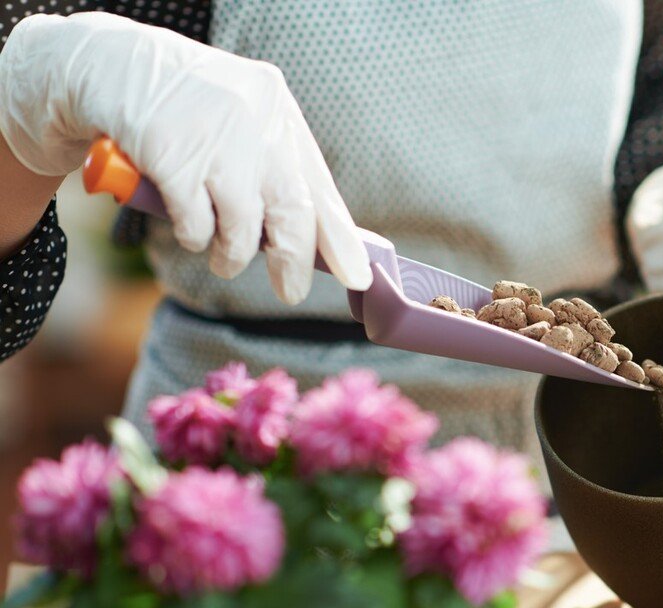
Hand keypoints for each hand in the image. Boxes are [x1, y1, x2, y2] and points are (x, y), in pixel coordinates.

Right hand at [0, 12, 370, 303]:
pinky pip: (196, 223)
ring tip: (224, 257)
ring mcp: (213, 135)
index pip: (319, 188)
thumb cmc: (186, 109)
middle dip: (292, 262)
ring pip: (243, 226)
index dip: (340, 240)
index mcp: (279, 112)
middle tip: (291, 291)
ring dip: (233, 255)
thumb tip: (317, 242)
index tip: (359, 277)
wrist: (107, 66)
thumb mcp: (242, 124)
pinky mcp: (170, 153)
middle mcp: (254, 119)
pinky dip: (195, 237)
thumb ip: (276, 171)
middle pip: (291, 212)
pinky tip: (189, 227)